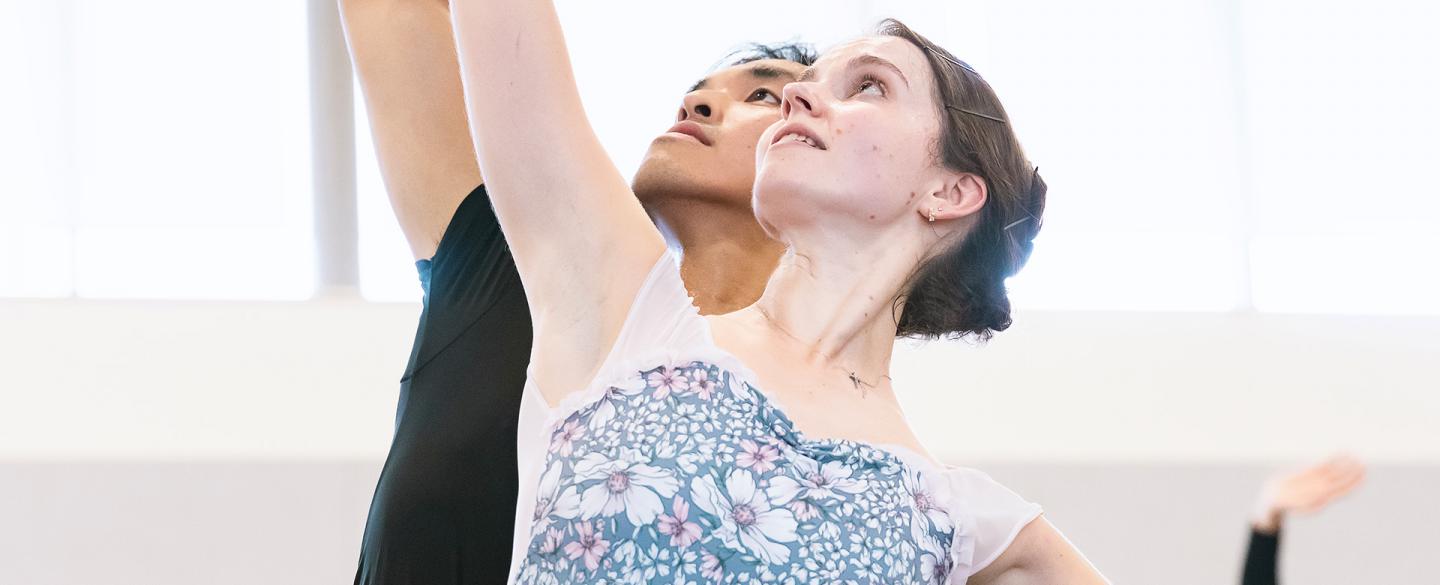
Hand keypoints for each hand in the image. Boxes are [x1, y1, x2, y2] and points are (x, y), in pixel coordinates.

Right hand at [1251, 454, 1365, 533]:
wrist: (1273, 499)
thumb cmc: (1283, 504)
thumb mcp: (1293, 504)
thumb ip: (1307, 501)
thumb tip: (1322, 497)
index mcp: (1322, 499)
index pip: (1343, 490)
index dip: (1354, 483)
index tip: (1362, 475)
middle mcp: (1323, 489)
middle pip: (1342, 480)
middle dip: (1353, 472)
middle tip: (1363, 464)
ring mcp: (1317, 481)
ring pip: (1336, 472)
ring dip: (1346, 464)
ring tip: (1355, 456)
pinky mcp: (1310, 473)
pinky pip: (1324, 465)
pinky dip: (1333, 459)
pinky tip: (1341, 452)